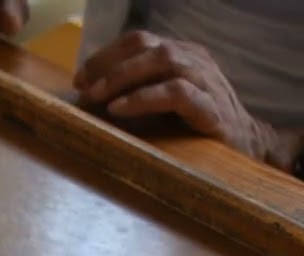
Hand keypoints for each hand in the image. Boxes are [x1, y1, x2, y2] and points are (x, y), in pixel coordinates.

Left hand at [74, 31, 283, 164]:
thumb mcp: (158, 103)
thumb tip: (84, 96)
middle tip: (82, 87)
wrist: (245, 146)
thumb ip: (130, 93)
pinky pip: (177, 92)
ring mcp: (206, 81)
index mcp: (180, 54)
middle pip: (147, 45)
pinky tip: (119, 108)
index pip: (138, 40)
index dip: (105, 56)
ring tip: (96, 96)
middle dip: (108, 64)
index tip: (78, 79)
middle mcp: (194, 60)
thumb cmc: (192, 126)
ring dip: (122, 77)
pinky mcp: (212, 108)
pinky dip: (144, 98)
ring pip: (163, 60)